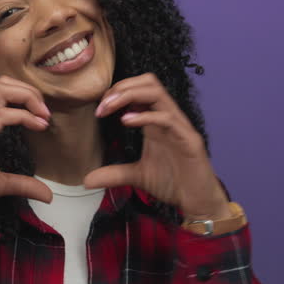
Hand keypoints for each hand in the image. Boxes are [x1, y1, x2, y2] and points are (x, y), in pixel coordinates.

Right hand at [0, 76, 52, 210]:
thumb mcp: (0, 184)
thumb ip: (22, 184)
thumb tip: (47, 194)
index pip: (2, 91)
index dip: (26, 96)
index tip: (44, 116)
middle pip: (2, 84)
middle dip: (29, 91)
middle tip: (45, 112)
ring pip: (0, 91)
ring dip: (27, 98)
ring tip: (43, 116)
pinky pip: (0, 116)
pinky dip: (22, 116)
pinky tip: (36, 126)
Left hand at [86, 73, 229, 219]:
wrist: (197, 201)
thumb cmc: (173, 182)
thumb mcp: (136, 176)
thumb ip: (114, 173)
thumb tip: (86, 179)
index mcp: (156, 121)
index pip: (139, 89)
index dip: (117, 92)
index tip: (99, 108)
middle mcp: (168, 118)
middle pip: (149, 82)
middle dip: (123, 87)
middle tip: (103, 104)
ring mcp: (180, 127)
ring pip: (158, 93)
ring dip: (130, 95)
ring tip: (110, 106)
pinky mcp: (189, 140)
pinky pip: (168, 119)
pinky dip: (146, 116)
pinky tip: (127, 121)